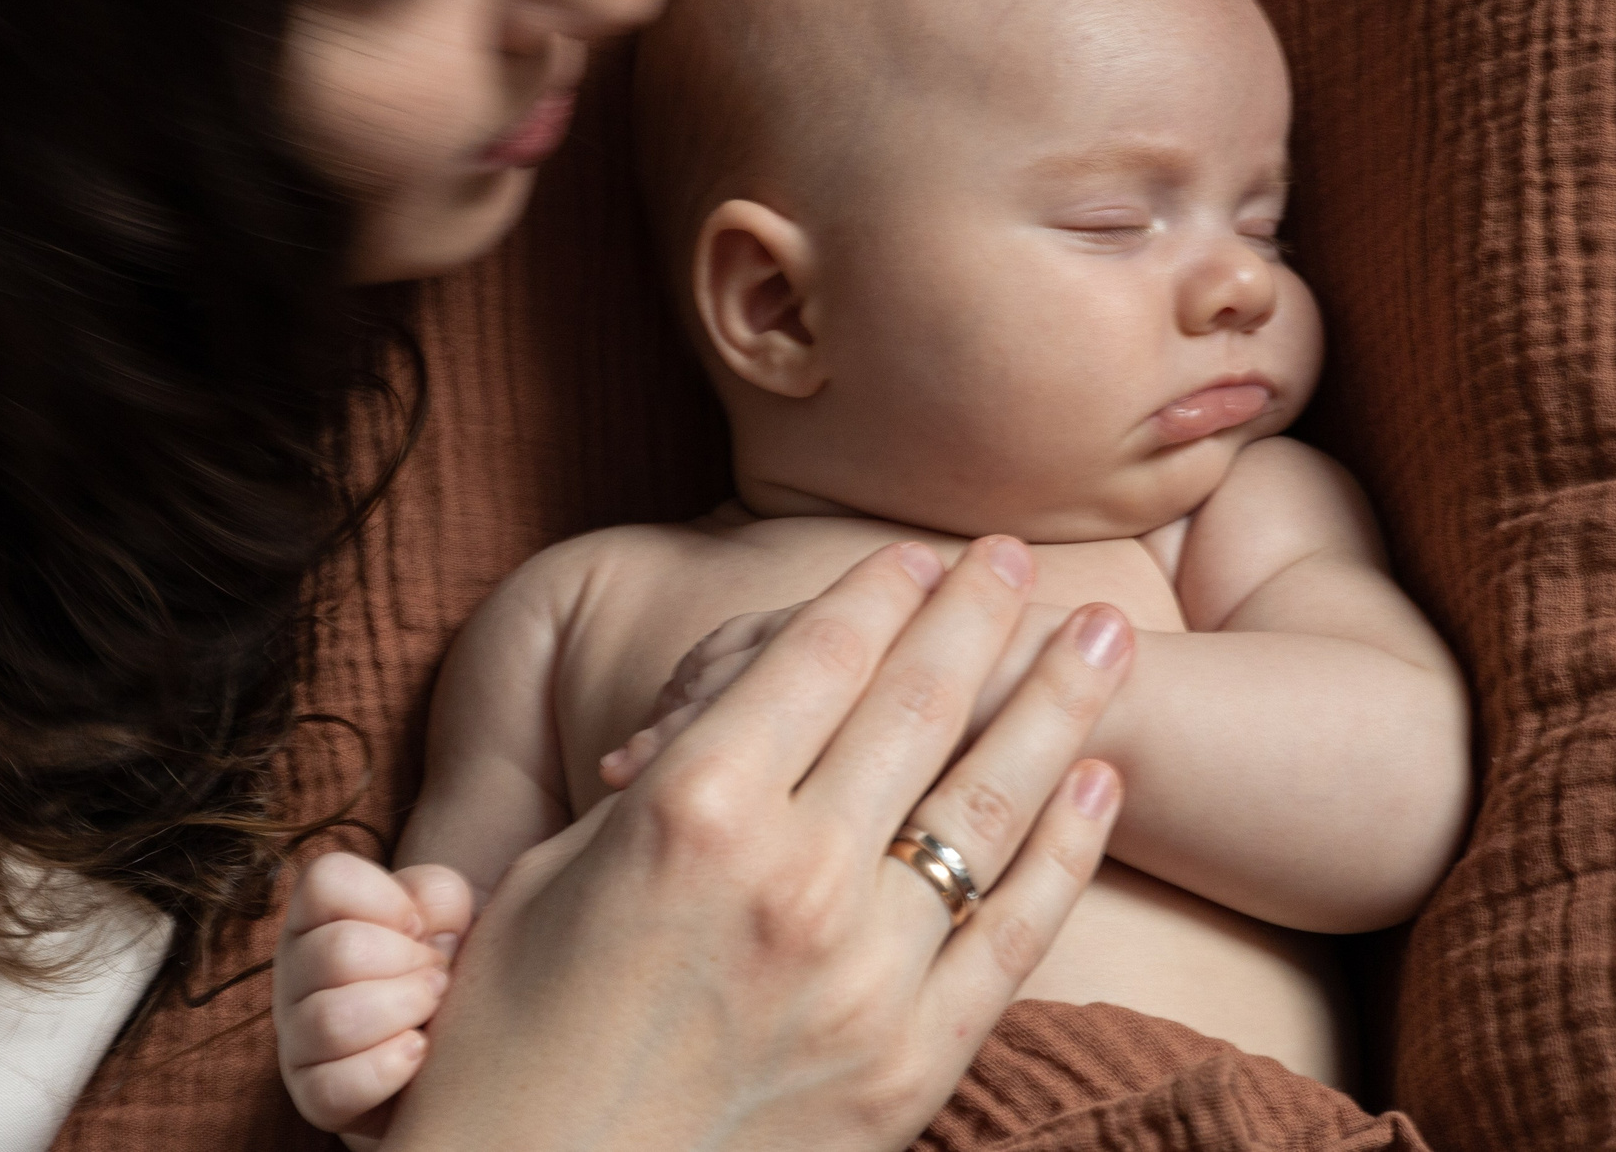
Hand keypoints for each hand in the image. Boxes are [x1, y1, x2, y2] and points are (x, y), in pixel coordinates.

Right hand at [273, 853, 475, 1144]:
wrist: (441, 1054)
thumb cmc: (436, 968)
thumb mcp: (446, 919)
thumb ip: (437, 895)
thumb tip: (423, 915)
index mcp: (317, 915)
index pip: (325, 879)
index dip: (386, 898)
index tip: (418, 925)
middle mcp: (294, 970)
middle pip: (337, 951)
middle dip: (408, 962)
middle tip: (437, 976)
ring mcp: (297, 1035)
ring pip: (332, 1020)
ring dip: (402, 1011)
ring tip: (431, 1013)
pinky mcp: (312, 1095)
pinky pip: (334, 1087)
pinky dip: (388, 1068)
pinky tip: (417, 1052)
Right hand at [381, 537, 1132, 1151]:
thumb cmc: (512, 1032)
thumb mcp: (554, 876)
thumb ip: (658, 792)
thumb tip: (736, 734)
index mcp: (687, 811)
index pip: (813, 662)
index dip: (874, 594)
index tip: (915, 551)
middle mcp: (790, 878)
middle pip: (913, 709)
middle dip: (975, 617)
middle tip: (1021, 555)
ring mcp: (865, 975)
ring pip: (987, 805)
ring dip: (1056, 707)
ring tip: (1102, 640)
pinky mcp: (913, 1064)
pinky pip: (1016, 934)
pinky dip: (1067, 849)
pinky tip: (1099, 784)